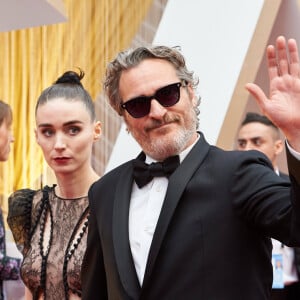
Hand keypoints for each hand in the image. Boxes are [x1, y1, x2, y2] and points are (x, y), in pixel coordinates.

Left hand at [246, 36, 299, 150]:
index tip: (270, 47)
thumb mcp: (267, 106)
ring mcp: (295, 83)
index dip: (271, 58)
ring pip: (293, 64)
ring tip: (288, 40)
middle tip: (279, 38)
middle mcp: (285, 83)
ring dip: (291, 52)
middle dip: (281, 51)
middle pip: (283, 63)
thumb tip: (246, 85)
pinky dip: (299, 61)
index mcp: (276, 87)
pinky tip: (297, 51)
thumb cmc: (281, 119)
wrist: (296, 126)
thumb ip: (258, 94)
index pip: (273, 68)